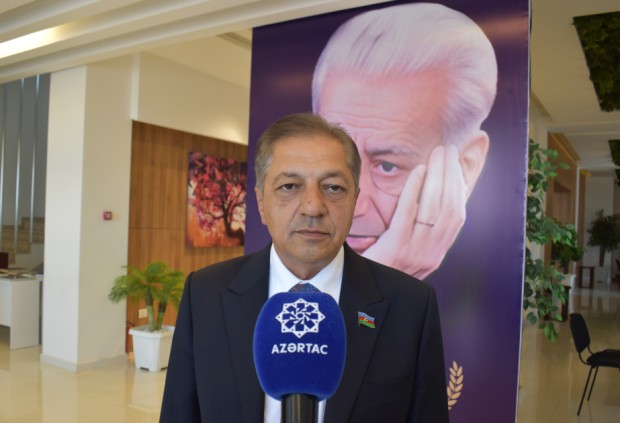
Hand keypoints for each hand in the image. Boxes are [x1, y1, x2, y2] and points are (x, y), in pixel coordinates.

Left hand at [362, 145, 466, 278]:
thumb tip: (427, 200)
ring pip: (435, 209)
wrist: (362, 292)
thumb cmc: (382, 266)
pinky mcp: (396, 248)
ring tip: (438, 155)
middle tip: (449, 151)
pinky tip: (419, 170)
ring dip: (439, 177)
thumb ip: (418, 231)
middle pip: (450, 208)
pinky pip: (409, 214)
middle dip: (452, 176)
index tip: (458, 165)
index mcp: (436, 252)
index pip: (457, 216)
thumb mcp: (407, 252)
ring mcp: (415, 252)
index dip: (461, 188)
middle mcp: (431, 253)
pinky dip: (417, 190)